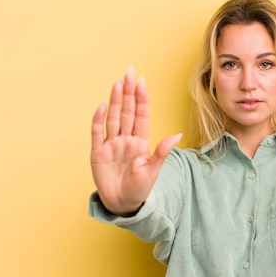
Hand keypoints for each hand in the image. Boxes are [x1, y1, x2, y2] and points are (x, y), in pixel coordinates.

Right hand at [90, 67, 181, 215]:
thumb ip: (162, 152)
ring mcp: (111, 144)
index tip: (142, 81)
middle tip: (129, 72)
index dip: (141, 98)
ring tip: (118, 82)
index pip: (141, 115)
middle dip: (129, 91)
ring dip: (116, 100)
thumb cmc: (140, 189)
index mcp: (140, 142)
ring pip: (114, 117)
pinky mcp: (98, 153)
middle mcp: (126, 139)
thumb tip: (177, 134)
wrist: (122, 204)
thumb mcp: (153, 171)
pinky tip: (103, 105)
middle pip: (127, 111)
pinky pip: (98, 132)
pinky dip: (99, 119)